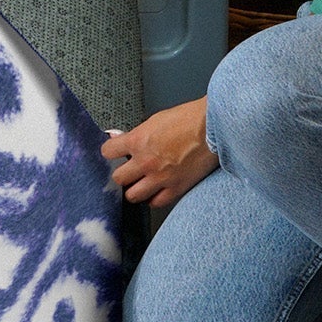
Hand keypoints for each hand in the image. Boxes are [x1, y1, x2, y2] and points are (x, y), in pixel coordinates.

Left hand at [101, 98, 217, 209]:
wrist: (213, 127)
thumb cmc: (189, 118)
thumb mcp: (155, 120)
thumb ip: (137, 134)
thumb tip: (121, 138)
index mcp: (138, 141)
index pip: (108, 152)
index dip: (110, 152)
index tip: (113, 153)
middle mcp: (146, 162)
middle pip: (118, 178)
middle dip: (122, 173)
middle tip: (128, 171)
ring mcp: (161, 178)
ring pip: (133, 195)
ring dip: (135, 189)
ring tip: (140, 183)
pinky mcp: (177, 188)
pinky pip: (156, 203)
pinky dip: (153, 198)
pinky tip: (156, 191)